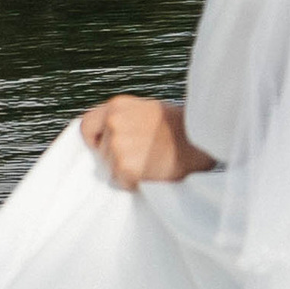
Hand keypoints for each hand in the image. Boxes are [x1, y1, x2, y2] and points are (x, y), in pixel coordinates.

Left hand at [79, 94, 216, 187]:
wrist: (202, 139)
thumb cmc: (182, 126)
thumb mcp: (148, 110)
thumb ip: (125, 119)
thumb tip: (111, 136)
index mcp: (117, 106)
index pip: (86, 125)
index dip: (95, 140)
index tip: (105, 147)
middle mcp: (113, 123)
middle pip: (101, 151)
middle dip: (117, 157)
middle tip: (143, 156)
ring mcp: (117, 145)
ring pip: (110, 168)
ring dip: (127, 170)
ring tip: (152, 162)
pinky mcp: (124, 167)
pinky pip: (121, 182)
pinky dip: (135, 182)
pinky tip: (153, 171)